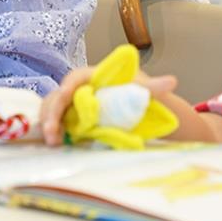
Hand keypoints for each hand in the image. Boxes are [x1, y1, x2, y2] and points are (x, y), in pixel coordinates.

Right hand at [38, 65, 176, 146]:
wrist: (139, 110)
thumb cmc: (139, 94)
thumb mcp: (146, 91)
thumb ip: (154, 87)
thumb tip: (172, 82)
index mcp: (94, 76)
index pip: (76, 77)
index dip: (68, 86)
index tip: (65, 94)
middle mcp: (79, 89)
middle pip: (59, 95)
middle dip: (53, 111)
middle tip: (52, 130)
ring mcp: (73, 106)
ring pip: (53, 109)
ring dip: (49, 123)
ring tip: (52, 142)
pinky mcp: (71, 121)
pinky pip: (56, 123)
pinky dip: (52, 131)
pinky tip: (53, 144)